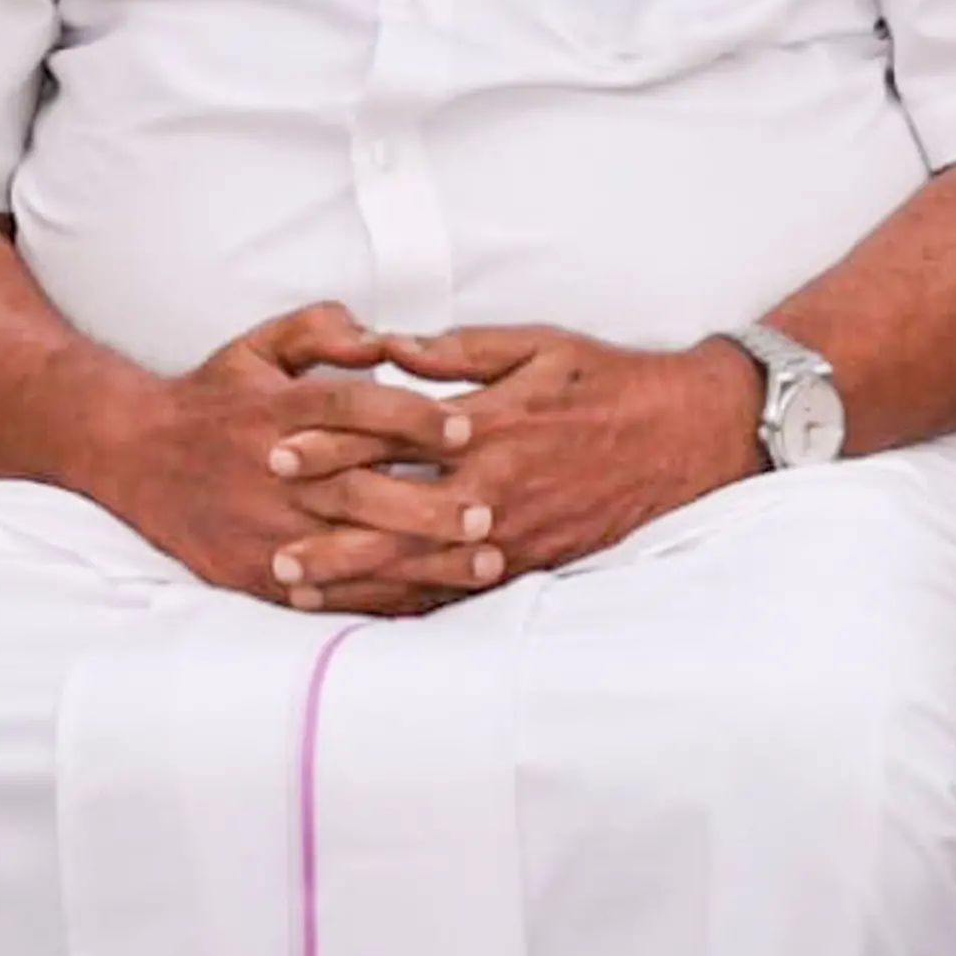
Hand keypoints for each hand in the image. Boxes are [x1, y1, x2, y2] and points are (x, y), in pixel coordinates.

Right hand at [89, 302, 484, 613]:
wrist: (133, 455)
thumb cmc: (214, 397)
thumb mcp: (260, 345)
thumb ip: (321, 330)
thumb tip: (380, 338)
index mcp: (280, 412)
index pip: (351, 409)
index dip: (411, 416)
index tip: (468, 424)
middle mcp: (275, 473)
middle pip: (357, 491)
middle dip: (426, 507)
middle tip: (487, 514)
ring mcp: (265, 528)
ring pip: (353, 551)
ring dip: (422, 563)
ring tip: (484, 566)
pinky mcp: (255, 572)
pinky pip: (328, 592)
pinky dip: (383, 597)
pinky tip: (435, 598)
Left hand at [279, 325, 760, 591]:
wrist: (689, 436)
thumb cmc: (612, 381)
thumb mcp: (539, 345)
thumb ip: (461, 350)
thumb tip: (392, 347)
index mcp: (491, 423)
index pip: (393, 435)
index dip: (329, 442)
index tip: (277, 446)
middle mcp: (496, 485)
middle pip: (392, 510)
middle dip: (325, 525)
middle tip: (265, 536)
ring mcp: (514, 531)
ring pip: (419, 562)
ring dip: (356, 575)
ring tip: (298, 585)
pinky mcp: (534, 559)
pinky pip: (463, 589)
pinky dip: (413, 602)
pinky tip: (372, 610)